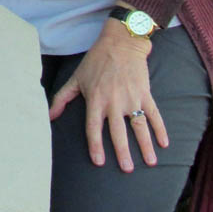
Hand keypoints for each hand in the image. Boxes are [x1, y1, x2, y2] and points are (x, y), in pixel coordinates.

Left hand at [48, 19, 168, 171]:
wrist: (120, 43)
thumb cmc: (95, 61)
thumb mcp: (76, 78)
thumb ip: (61, 99)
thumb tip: (48, 116)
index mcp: (95, 99)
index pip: (93, 127)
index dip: (95, 145)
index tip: (98, 162)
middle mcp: (113, 101)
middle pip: (118, 131)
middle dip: (123, 151)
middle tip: (127, 169)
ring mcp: (131, 98)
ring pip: (139, 126)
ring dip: (145, 145)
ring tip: (150, 162)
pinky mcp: (145, 93)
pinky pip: (154, 114)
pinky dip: (160, 129)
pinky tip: (164, 144)